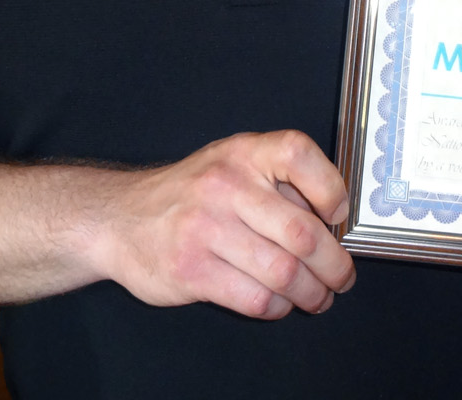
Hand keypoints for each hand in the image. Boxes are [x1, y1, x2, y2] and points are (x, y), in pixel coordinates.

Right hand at [95, 130, 356, 320]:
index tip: (337, 215)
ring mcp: (205, 229)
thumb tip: (332, 222)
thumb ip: (279, 184)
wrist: (120, 218)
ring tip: (317, 297)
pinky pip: (255, 299)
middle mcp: (224, 185)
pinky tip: (280, 303)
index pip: (299, 154)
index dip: (331, 188)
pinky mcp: (191, 270)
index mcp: (242, 153)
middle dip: (333, 265)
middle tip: (341, 277)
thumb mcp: (232, 165)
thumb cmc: (188, 195)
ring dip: (311, 294)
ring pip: (283, 273)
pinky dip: (278, 308)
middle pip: (302, 233)